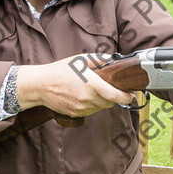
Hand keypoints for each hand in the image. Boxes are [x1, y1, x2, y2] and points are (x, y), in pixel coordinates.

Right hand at [16, 53, 134, 117]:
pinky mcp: (76, 114)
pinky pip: (90, 111)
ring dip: (102, 101)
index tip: (131, 94)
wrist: (41, 85)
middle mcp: (88, 99)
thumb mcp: (81, 60)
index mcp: (92, 85)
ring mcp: (82, 108)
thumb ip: (99, 60)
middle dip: (113, 97)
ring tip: (94, 90)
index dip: (126, 96)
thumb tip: (113, 60)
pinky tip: (85, 96)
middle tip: (112, 88)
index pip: (115, 96)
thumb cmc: (60, 70)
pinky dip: (92, 105)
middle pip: (110, 102)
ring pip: (100, 107)